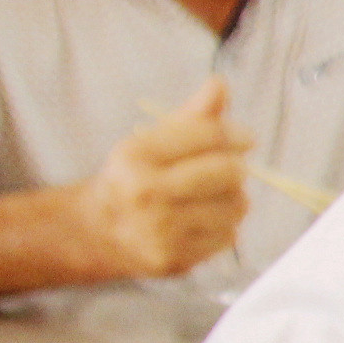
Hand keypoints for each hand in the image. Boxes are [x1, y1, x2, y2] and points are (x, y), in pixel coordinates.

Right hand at [77, 78, 250, 278]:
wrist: (97, 231)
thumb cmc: (135, 177)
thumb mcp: (153, 141)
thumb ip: (192, 117)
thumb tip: (220, 84)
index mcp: (135, 155)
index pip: (208, 134)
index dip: (236, 134)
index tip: (246, 138)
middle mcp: (145, 193)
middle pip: (229, 172)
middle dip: (236, 168)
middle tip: (230, 170)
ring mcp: (159, 230)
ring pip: (235, 206)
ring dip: (234, 200)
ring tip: (211, 198)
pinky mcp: (174, 259)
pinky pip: (229, 237)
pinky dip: (225, 227)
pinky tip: (201, 222)